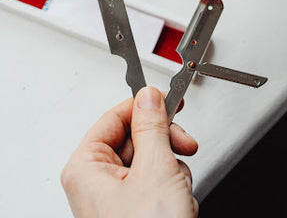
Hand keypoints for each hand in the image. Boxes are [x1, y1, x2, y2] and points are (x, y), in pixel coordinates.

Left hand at [61, 87, 198, 217]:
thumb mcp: (155, 170)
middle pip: (135, 137)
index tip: (168, 100)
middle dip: (164, 143)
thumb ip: (152, 127)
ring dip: (172, 169)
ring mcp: (117, 197)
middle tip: (182, 143)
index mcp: (86, 166)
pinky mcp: (135, 208)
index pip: (115, 117)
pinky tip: (178, 202)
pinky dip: (173, 186)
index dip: (144, 106)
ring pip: (150, 158)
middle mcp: (96, 180)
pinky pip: (156, 179)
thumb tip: (148, 98)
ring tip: (177, 188)